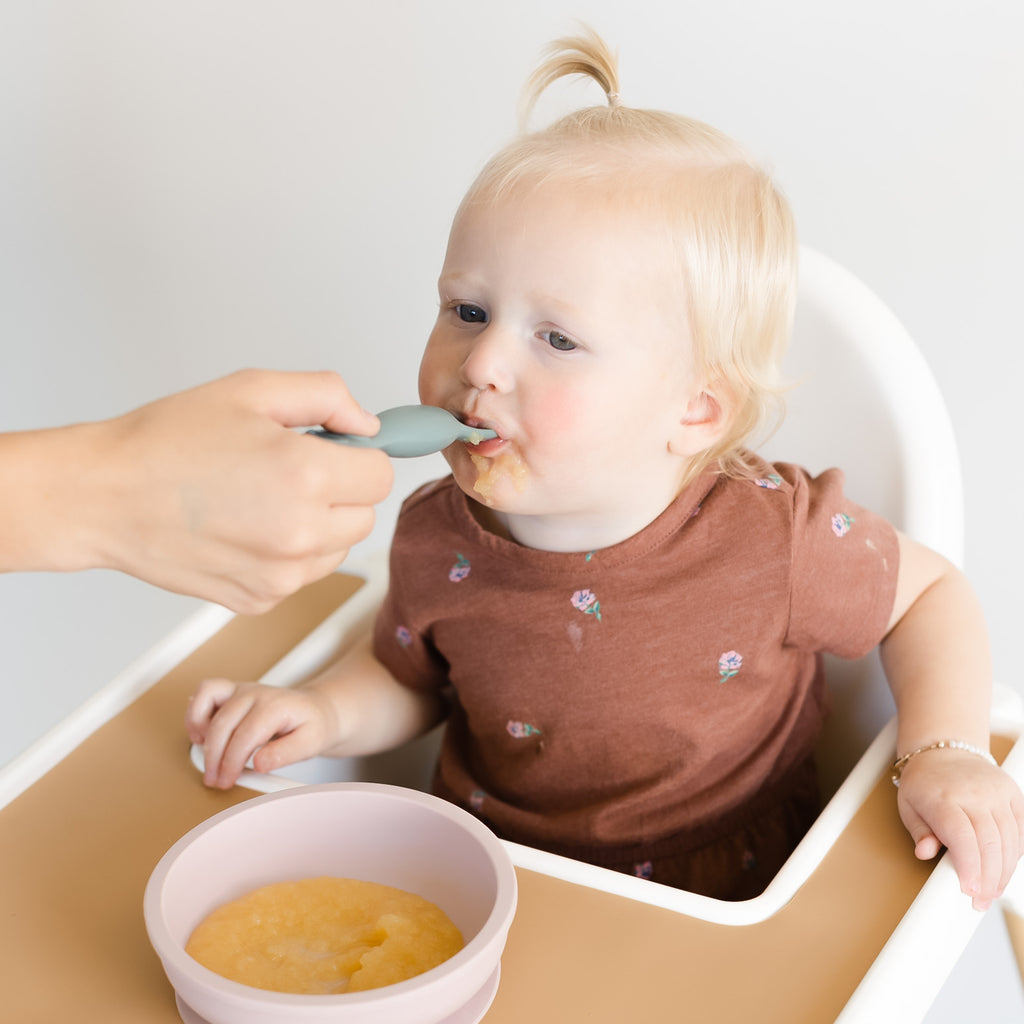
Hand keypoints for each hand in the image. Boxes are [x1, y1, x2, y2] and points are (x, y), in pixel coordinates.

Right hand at [81, 369, 392, 611]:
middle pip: (366, 515)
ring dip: (319, 524)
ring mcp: (280, 575)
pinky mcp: (260, 599)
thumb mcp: (252, 390)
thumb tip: (369, 425)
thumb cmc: (166, 443)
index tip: (339, 450)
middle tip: (292, 468)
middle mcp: (300, 533)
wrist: (104, 497)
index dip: (360, 457)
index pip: (381, 475)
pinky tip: (246, 526)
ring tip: (263, 497)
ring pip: (339, 547)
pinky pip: (303, 574)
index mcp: (305, 476)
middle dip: (341, 490)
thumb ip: (327, 396)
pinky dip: (288, 554)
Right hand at [186, 678, 339, 788]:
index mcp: (276, 705)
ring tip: (207, 755)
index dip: (232, 762)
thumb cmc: (312, 725)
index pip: (245, 735)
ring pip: (207, 699)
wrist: (316, 710)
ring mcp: (242, 689)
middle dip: (214, 757)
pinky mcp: (232, 692)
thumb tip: (259, 764)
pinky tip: (201, 736)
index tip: (228, 780)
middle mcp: (256, 693)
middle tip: (216, 780)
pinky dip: (196, 713)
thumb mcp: (311, 743)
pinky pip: (205, 692)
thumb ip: (287, 754)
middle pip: (222, 723)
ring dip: (199, 730)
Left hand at [896, 750, 1023, 909]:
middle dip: (989, 880)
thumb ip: (919, 832)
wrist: (944, 750)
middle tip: (981, 901)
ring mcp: (997, 793)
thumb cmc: (924, 782)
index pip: (962, 838)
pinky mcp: (1013, 794)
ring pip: (1009, 841)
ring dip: (1004, 872)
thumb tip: (924, 852)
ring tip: (992, 891)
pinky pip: (1020, 831)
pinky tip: (1004, 868)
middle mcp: (974, 794)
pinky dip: (1014, 854)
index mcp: (943, 798)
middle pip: (990, 844)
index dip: (970, 869)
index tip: (969, 891)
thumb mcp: (909, 806)